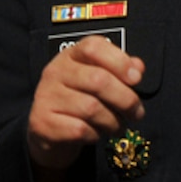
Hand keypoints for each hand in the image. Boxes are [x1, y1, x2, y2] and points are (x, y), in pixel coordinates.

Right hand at [27, 35, 145, 172]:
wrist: (50, 128)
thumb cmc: (80, 98)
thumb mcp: (99, 77)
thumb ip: (119, 69)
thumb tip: (137, 67)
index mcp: (71, 55)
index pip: (94, 47)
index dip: (119, 61)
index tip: (137, 78)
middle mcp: (55, 71)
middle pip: (98, 80)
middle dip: (126, 99)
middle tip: (137, 112)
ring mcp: (46, 96)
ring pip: (91, 108)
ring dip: (113, 121)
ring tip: (119, 125)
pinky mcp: (42, 122)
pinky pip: (79, 129)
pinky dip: (95, 134)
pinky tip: (97, 133)